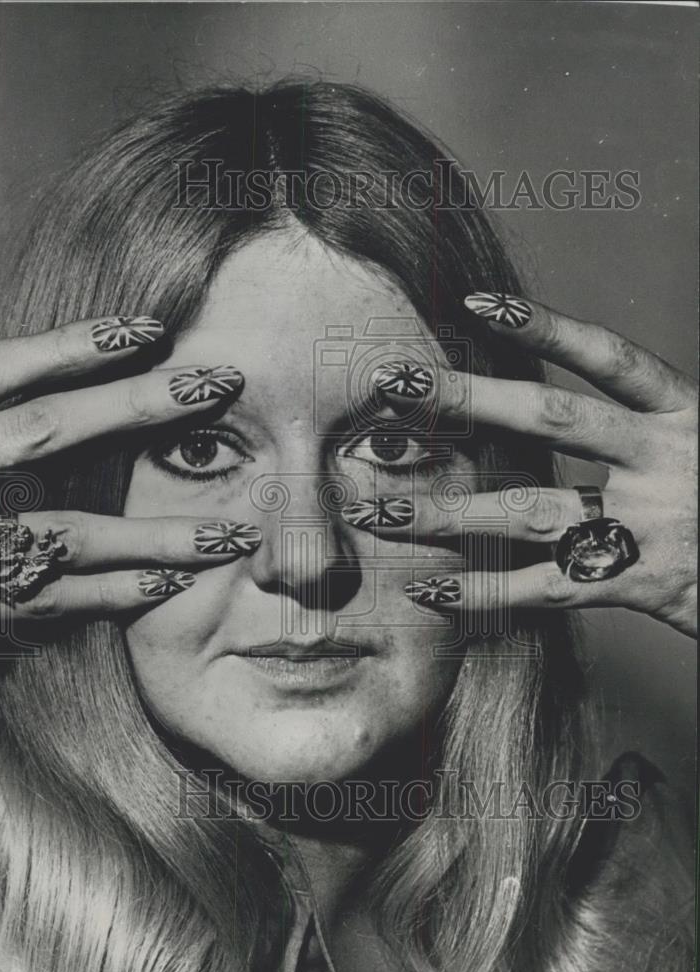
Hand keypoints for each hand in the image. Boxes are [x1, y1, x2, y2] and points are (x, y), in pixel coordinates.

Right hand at [0, 316, 260, 664]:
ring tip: (230, 530)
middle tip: (220, 384)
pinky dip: (110, 593)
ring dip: (154, 530)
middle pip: (46, 430)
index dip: (73, 345)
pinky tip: (168, 585)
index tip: (146, 329)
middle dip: (138, 406)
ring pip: (65, 529)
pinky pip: (44, 599)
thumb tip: (21, 401)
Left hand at [351, 294, 697, 637]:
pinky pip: (544, 589)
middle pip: (553, 420)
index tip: (478, 305)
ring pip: (530, 509)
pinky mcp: (641, 586)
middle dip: (468, 399)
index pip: (611, 358)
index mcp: (689, 417)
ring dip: (449, 509)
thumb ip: (646, 427)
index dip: (546, 326)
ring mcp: (652, 525)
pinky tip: (428, 587)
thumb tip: (560, 411)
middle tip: (395, 384)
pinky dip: (483, 591)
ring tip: (379, 505)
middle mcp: (668, 461)